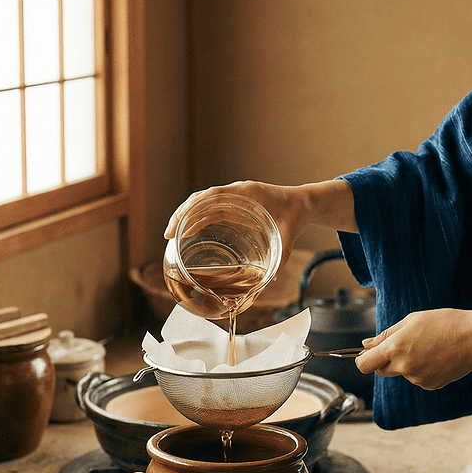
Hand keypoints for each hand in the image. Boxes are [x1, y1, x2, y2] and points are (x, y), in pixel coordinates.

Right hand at [163, 179, 357, 271]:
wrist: (304, 202)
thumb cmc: (297, 213)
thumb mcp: (290, 235)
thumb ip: (282, 256)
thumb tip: (272, 280)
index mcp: (248, 193)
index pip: (212, 197)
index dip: (193, 209)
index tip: (179, 224)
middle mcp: (238, 192)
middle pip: (202, 198)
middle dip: (182, 215)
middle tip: (168, 234)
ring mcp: (235, 196)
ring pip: (203, 202)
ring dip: (186, 216)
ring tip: (172, 234)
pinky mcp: (235, 203)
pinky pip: (212, 208)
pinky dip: (198, 218)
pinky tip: (189, 232)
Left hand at [355, 309, 471, 389]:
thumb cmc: (444, 323)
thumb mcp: (411, 321)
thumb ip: (385, 335)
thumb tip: (364, 345)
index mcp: (395, 347)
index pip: (364, 364)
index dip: (362, 360)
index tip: (366, 355)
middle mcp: (403, 366)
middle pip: (380, 370)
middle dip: (384, 360)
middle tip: (402, 345)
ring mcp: (417, 378)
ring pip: (401, 373)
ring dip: (406, 363)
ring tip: (427, 347)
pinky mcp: (429, 385)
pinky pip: (416, 378)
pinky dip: (421, 370)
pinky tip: (436, 357)